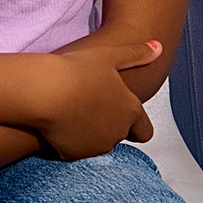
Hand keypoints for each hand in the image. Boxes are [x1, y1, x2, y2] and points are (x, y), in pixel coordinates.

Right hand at [34, 44, 151, 159]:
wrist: (45, 91)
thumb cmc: (75, 70)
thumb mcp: (108, 54)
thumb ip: (137, 54)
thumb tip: (158, 47)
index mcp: (130, 110)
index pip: (144, 131)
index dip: (135, 126)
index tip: (120, 116)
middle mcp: (118, 132)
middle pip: (116, 136)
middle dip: (106, 126)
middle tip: (86, 105)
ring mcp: (96, 146)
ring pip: (95, 145)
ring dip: (87, 135)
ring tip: (70, 112)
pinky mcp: (74, 155)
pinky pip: (73, 151)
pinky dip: (67, 142)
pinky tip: (57, 123)